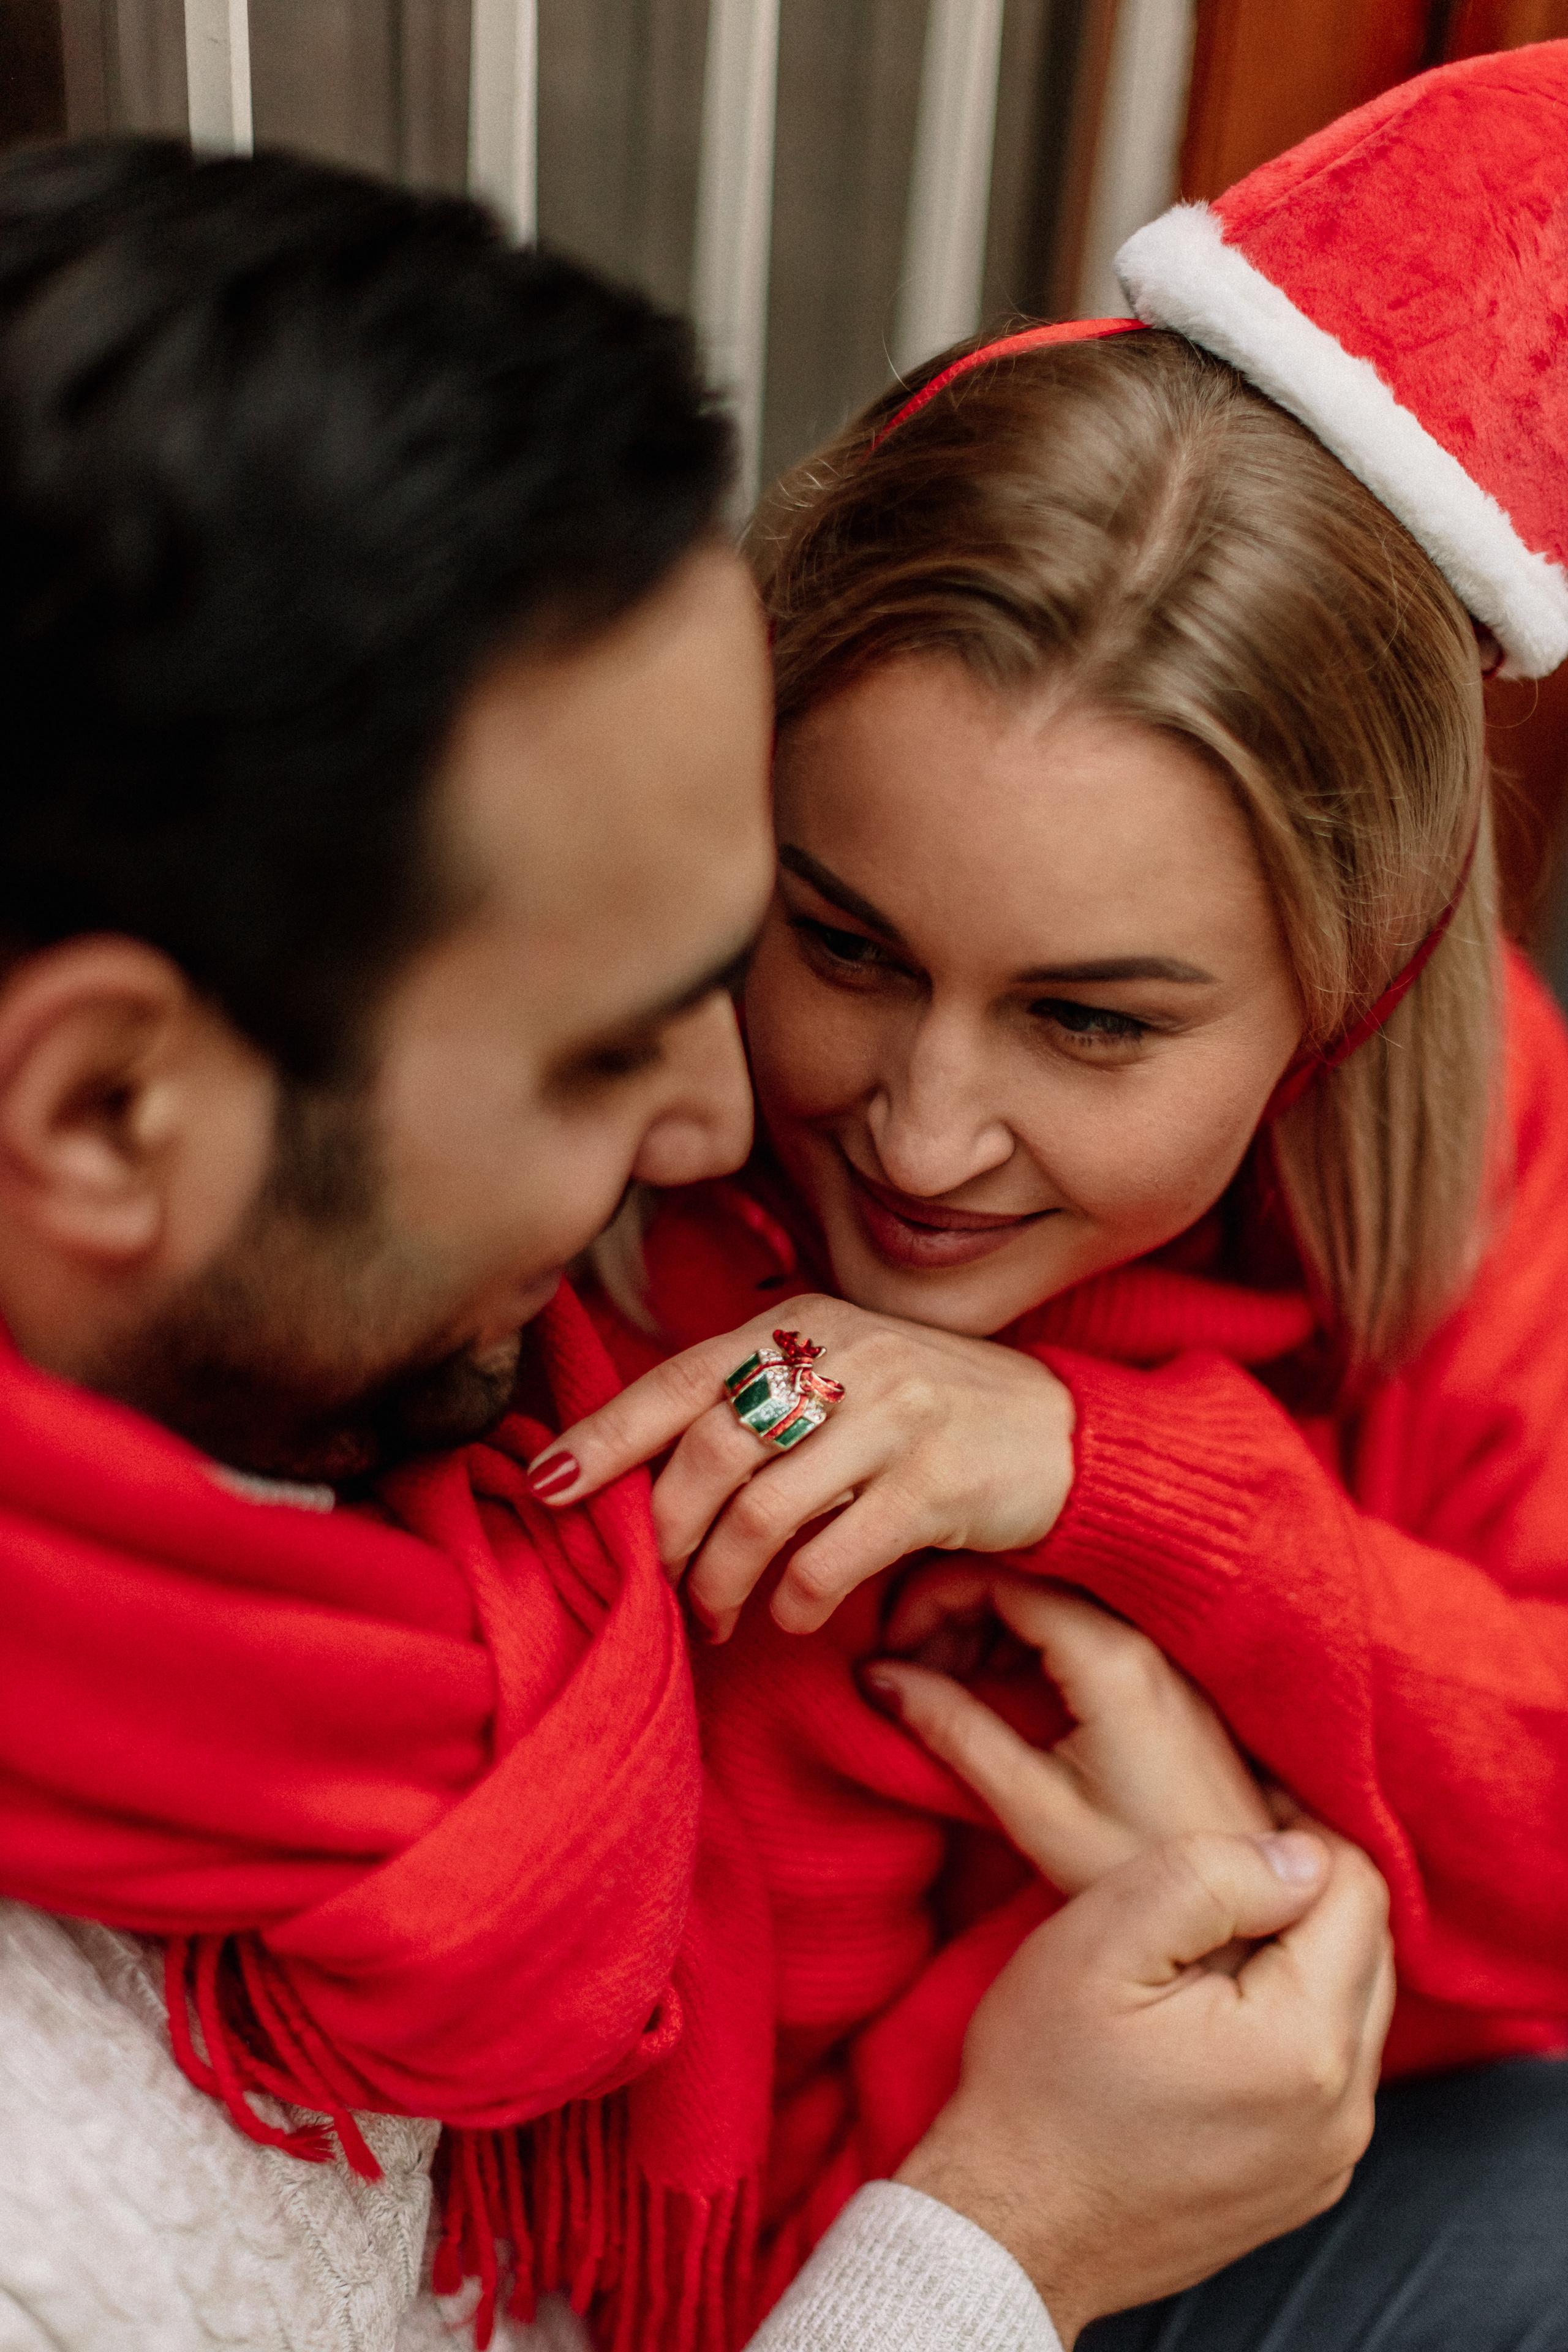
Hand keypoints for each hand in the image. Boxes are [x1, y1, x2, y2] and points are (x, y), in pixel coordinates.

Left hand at [528, 1297, 1073, 1638]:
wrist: (1063, 1434)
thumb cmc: (926, 1415)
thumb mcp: (839, 1377)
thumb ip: (754, 1403)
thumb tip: (642, 1471)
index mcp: (800, 1325)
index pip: (678, 1380)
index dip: (604, 1438)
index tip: (544, 1487)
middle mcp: (842, 1356)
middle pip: (708, 1453)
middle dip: (666, 1533)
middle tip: (658, 1583)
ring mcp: (893, 1415)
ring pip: (760, 1512)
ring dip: (721, 1581)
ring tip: (717, 1616)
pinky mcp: (936, 1481)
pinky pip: (830, 1556)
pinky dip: (794, 1599)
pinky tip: (791, 1613)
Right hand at [864, 1567, 1273, 1894]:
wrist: (1244, 1918)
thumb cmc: (1139, 1870)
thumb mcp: (1034, 1807)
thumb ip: (955, 1731)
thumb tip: (876, 1678)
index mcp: (1112, 1661)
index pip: (1000, 1576)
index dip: (928, 1600)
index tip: (888, 1649)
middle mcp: (1140, 1640)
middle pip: (1022, 1578)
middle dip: (948, 1612)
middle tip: (903, 1669)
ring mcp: (1156, 1657)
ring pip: (1046, 1601)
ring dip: (980, 1629)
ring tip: (937, 1685)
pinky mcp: (1159, 1681)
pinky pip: (1074, 1630)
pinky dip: (1017, 1646)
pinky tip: (987, 1691)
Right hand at [896, 1825, 1393, 2343]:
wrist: (1012, 2225)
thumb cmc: (1042, 2078)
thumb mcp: (1102, 1938)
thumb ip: (1211, 1875)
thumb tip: (1300, 1857)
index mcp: (1304, 2042)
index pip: (1358, 1889)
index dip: (1296, 1835)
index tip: (1225, 1832)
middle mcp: (1343, 2111)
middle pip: (1368, 1948)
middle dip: (1303, 1901)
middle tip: (1211, 1888)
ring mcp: (1330, 2159)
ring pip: (1353, 2011)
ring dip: (1299, 1964)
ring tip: (1204, 1954)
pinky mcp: (1306, 2185)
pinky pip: (1331, 2076)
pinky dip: (1290, 2029)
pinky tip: (1209, 2024)